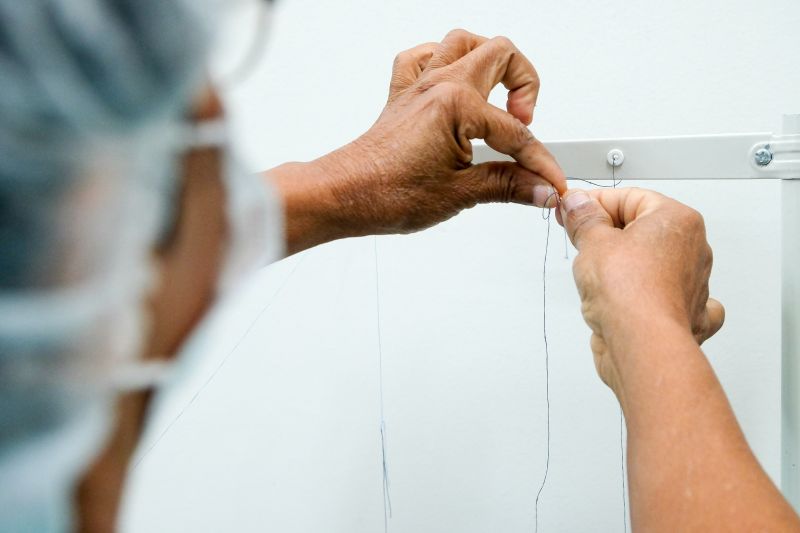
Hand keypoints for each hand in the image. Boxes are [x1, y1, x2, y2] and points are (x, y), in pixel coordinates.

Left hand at [269, 29, 564, 253]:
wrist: (345, 194)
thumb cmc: (387, 192)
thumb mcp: (460, 194)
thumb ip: (508, 186)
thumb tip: (540, 188)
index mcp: (456, 105)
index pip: (515, 132)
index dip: (539, 160)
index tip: (550, 180)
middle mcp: (438, 85)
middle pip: (500, 54)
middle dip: (526, 85)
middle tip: (525, 123)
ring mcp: (419, 85)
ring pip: (464, 42)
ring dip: (490, 62)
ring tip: (501, 98)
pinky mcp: (403, 95)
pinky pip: (425, 57)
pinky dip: (445, 61)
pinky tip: (456, 85)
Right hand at [558, 188, 724, 394]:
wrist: (642, 345)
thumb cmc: (628, 294)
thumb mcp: (592, 242)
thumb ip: (584, 218)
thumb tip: (578, 203)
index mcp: (676, 220)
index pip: (629, 198)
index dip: (594, 203)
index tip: (572, 211)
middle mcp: (693, 249)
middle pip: (642, 230)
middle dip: (608, 236)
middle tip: (580, 242)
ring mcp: (693, 283)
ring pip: (654, 263)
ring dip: (625, 267)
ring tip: (598, 280)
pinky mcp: (686, 315)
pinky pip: (674, 298)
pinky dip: (658, 298)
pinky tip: (640, 301)